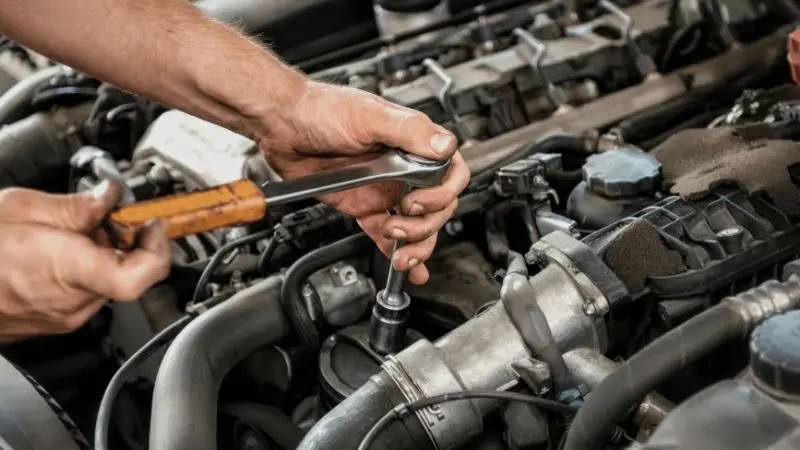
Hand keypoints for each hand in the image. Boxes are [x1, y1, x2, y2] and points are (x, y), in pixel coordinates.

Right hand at [0, 181, 169, 341]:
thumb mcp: (21, 208)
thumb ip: (75, 205)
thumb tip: (110, 197)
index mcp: (70, 269)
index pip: (144, 274)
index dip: (160, 247)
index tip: (154, 223)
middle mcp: (73, 301)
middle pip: (129, 273)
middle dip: (127, 241)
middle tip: (109, 215)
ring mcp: (63, 316)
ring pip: (107, 283)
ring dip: (105, 255)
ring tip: (74, 230)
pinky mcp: (53, 322)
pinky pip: (86, 294)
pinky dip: (86, 270)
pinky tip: (60, 250)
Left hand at [259, 81, 470, 284]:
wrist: (282, 125)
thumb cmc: (321, 109)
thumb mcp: (369, 115)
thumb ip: (410, 131)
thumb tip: (445, 147)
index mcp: (412, 143)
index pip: (450, 174)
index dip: (443, 194)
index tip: (418, 202)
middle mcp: (403, 167)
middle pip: (438, 206)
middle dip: (426, 224)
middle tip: (400, 223)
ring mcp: (385, 188)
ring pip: (417, 224)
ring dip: (416, 244)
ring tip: (400, 253)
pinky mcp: (364, 205)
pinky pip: (385, 233)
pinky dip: (396, 251)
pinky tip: (408, 269)